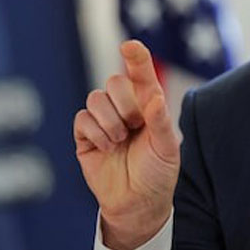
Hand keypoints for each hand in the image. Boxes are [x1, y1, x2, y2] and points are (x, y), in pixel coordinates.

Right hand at [73, 40, 179, 249]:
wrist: (138, 202)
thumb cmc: (158, 172)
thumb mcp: (167, 148)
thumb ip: (161, 122)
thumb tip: (155, 98)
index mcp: (149, 104)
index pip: (141, 74)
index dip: (136, 57)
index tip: (130, 46)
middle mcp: (125, 107)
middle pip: (115, 82)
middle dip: (125, 103)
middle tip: (135, 126)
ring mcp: (104, 120)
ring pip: (96, 98)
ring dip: (110, 120)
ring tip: (121, 140)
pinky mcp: (85, 135)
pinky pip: (82, 119)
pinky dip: (96, 132)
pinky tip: (107, 147)